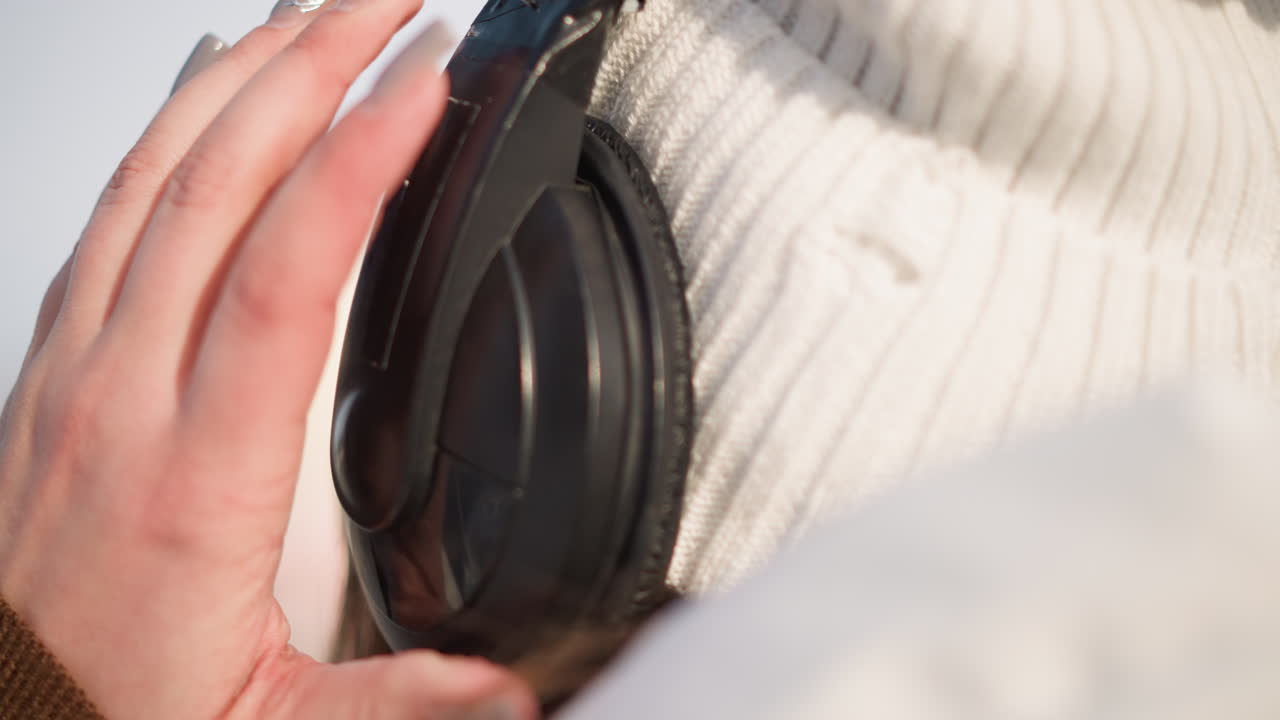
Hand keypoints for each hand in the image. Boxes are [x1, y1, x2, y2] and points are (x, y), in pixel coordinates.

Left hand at [0, 1, 537, 717]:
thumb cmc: (105, 713)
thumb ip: (396, 703)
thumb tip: (503, 692)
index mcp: (193, 479)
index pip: (286, 273)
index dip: (360, 163)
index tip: (425, 86)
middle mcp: (119, 398)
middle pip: (215, 184)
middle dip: (311, 66)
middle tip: (390, 3)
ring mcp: (73, 369)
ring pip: (152, 178)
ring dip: (239, 77)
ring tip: (316, 14)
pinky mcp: (54, 366)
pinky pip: (111, 212)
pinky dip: (169, 129)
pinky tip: (205, 93)